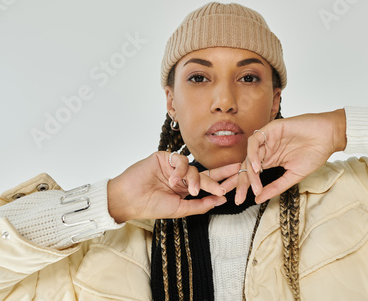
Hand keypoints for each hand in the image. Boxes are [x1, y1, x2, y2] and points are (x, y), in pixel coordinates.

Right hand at [107, 151, 240, 222]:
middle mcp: (181, 176)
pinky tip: (174, 180)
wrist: (129, 199)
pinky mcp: (164, 157)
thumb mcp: (180, 209)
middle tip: (236, 171)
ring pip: (194, 168)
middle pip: (206, 172)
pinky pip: (180, 160)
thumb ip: (200, 205)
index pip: (208, 183)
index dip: (222, 181)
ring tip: (191, 190)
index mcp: (185, 188)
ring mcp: (173, 166)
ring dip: (195, 179)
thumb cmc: (151, 206)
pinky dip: (180, 170)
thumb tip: (221, 200)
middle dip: (221, 173)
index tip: (238, 179)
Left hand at [235, 109, 345, 203]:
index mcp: (270, 159)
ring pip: (249, 154)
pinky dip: (254, 154)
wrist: (329, 137)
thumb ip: (275, 187)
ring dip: (249, 171)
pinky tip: (259, 167)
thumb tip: (258, 199)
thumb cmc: (314, 154)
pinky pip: (255, 140)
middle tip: (240, 196)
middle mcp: (266, 149)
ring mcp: (267, 139)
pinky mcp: (271, 129)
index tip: (240, 200)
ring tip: (255, 184)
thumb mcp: (293, 176)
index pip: (251, 173)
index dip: (244, 186)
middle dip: (241, 182)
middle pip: (246, 165)